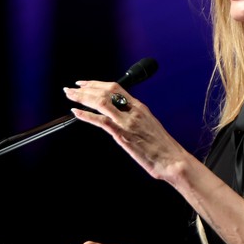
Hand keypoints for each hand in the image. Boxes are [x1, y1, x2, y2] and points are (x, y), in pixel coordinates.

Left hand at [62, 80, 187, 181]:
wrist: (173, 160)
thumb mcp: (149, 126)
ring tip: (70, 96)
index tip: (84, 83)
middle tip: (71, 89)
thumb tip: (122, 119)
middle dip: (86, 89)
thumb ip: (135, 119)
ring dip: (82, 98)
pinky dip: (86, 115)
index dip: (97, 83)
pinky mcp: (123, 135)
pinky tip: (76, 112)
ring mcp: (128, 122)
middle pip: (106, 91)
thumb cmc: (163, 148)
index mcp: (140, 107)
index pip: (116, 87)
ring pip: (101, 102)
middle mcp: (133, 111)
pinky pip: (101, 121)